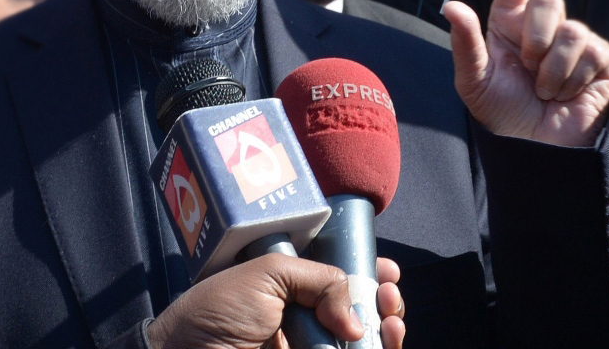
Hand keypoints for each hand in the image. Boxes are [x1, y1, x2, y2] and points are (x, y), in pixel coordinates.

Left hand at [147, 254, 404, 348]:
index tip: (385, 268)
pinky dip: (379, 348)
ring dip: (388, 325)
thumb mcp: (268, 272)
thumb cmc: (217, 311)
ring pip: (366, 340)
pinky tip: (386, 336)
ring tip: (391, 315)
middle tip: (388, 291)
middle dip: (382, 298)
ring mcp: (310, 345)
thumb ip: (319, 278)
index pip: (339, 275)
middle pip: (360, 308)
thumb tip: (355, 320)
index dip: (366, 269)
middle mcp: (307, 317)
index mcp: (292, 286)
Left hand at [443, 0, 608, 146]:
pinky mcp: (602, 60)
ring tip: (544, 89)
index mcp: (508, 22)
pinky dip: (571, 78)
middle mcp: (542, 25)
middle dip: (534, 35)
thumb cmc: (500, 112)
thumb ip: (464, 42)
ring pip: (570, 28)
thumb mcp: (472, 80)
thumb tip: (451, 6)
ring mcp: (574, 41)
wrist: (534, 148)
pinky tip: (566, 94)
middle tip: (527, 68)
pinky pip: (591, 51)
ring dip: (551, 67)